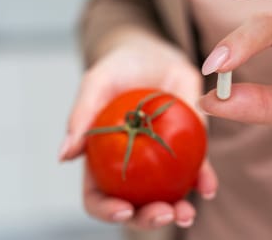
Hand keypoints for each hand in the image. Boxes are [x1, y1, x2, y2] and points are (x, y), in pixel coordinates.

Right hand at [60, 28, 217, 228]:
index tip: (124, 208)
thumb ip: (82, 116)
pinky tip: (207, 187)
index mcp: (103, 159)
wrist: (154, 53)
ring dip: (178, 210)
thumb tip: (64, 155)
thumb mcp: (97, 83)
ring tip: (186, 212)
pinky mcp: (188, 147)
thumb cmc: (119, 68)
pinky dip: (203, 181)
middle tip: (164, 213)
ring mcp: (161, 160)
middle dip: (148, 219)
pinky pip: (196, 169)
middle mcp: (132, 167)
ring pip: (167, 196)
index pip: (98, 196)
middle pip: (135, 205)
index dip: (107, 210)